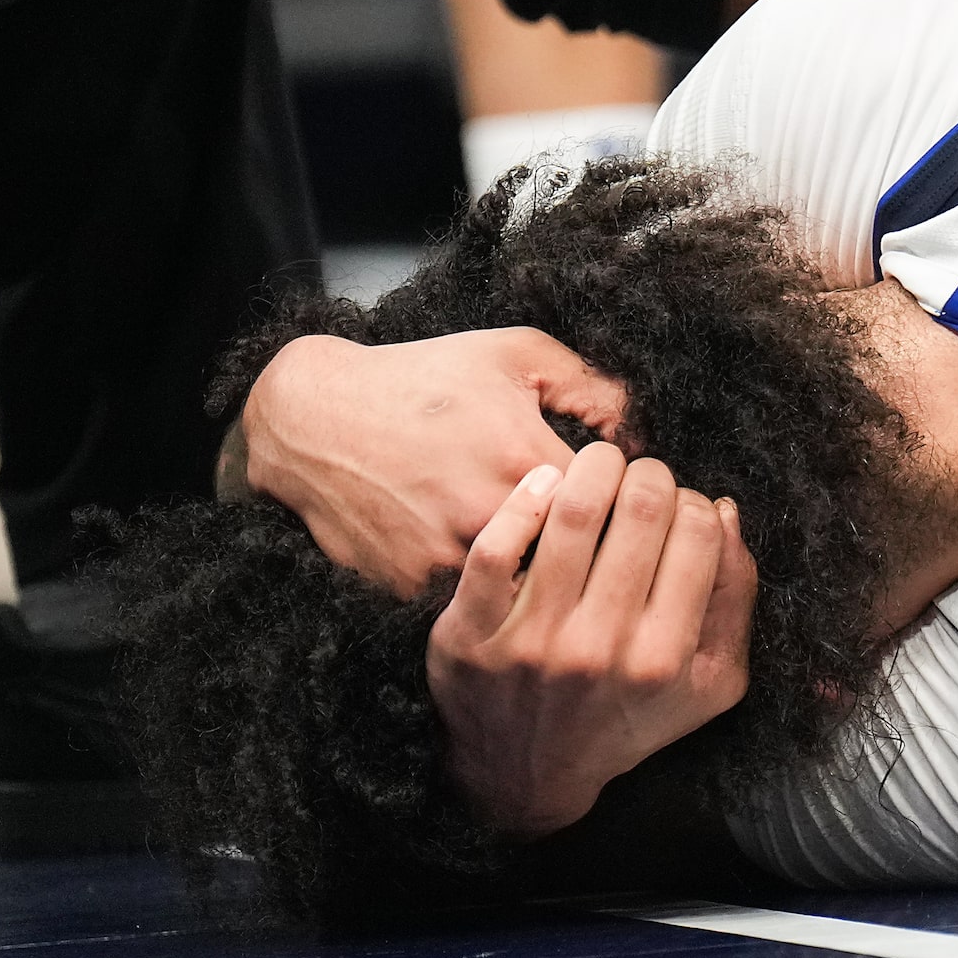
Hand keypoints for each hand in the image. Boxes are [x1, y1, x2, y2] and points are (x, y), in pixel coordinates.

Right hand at [241, 328, 629, 595]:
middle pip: (571, 558)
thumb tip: (642, 434)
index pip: (613, 507)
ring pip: (521, 588)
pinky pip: (468, 603)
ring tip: (520, 546)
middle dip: (582, 550)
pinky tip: (471, 558)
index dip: (619, 506)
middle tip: (584, 538)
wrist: (315, 418)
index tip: (617, 503)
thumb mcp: (514, 354)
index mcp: (526, 457)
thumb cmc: (423, 378)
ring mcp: (447, 558)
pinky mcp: (411, 588)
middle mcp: (489, 515)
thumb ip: (592, 385)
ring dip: (531, 575)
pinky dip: (478, 589)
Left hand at [426, 443, 756, 836]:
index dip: (692, 502)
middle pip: (641, 508)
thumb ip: (734, 599)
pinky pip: (495, 545)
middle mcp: (601, 650)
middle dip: (647, 474)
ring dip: (593, 467)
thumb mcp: (706, 683)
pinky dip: (525, 497)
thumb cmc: (624, 716)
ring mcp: (533, 641)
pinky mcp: (472, 634)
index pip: (697, 531)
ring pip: (572, 511)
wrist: (526, 777)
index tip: (676, 508)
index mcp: (665, 659)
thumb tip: (724, 511)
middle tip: (636, 479)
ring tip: (597, 467)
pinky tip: (545, 484)